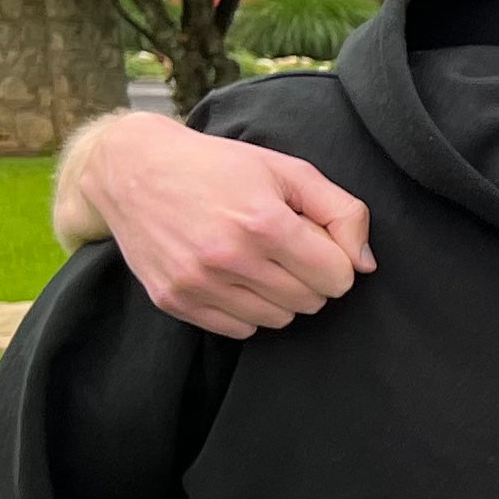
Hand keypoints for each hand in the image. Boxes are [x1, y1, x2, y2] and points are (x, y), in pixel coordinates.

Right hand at [61, 112, 372, 335]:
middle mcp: (229, 257)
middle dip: (310, 278)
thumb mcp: (289, 171)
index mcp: (264, 223)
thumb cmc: (220, 167)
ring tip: (258, 261)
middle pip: (311, 302)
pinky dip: (246, 310)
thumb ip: (343, 212)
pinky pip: (240, 331)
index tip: (316, 242)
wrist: (132, 170)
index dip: (336, 260)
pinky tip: (233, 276)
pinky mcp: (174, 300)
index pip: (338, 277)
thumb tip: (366, 265)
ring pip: (278, 320)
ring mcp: (197, 283)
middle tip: (285, 250)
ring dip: (280, 296)